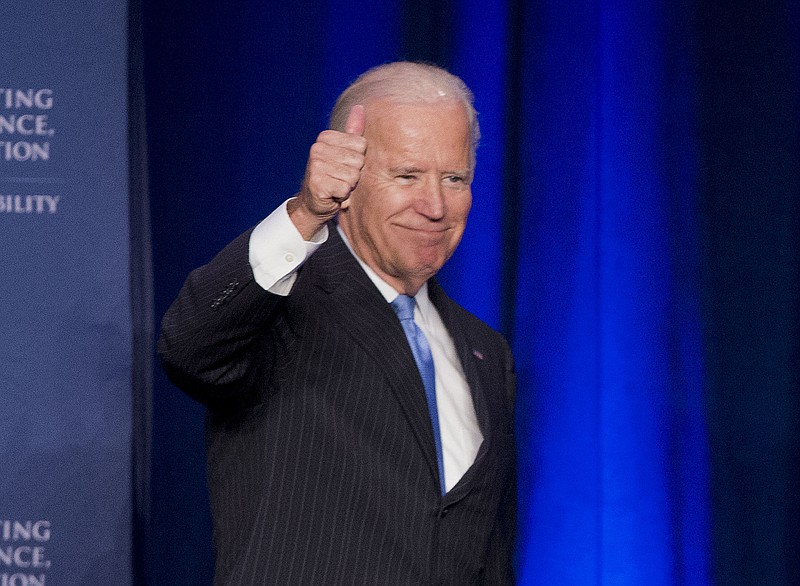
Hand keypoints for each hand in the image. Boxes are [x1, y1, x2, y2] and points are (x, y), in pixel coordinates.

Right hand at [289, 105, 365, 238]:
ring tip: (335, 186)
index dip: (357, 160)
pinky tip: (332, 194)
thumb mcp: (344, 151)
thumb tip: (360, 107)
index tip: (343, 165)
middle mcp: (317, 148)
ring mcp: (315, 166)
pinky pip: (345, 189)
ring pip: (353, 176)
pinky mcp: (316, 184)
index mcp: (325, 137)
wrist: (313, 203)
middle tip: (339, 178)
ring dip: (348, 186)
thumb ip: (353, 131)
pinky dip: (342, 196)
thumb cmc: (332, 176)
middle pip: (359, 161)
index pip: (361, 145)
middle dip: (353, 174)